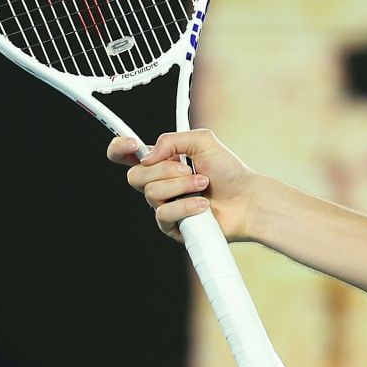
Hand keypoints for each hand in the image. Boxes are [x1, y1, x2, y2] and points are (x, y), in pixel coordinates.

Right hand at [108, 128, 260, 241]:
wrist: (247, 199)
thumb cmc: (229, 172)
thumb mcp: (203, 142)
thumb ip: (173, 139)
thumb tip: (148, 155)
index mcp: (161, 162)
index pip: (125, 156)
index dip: (119, 149)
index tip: (132, 144)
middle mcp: (158, 184)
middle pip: (135, 176)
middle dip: (165, 170)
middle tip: (189, 169)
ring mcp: (163, 206)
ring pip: (152, 194)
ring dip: (182, 186)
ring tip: (204, 184)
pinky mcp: (171, 226)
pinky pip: (164, 214)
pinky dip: (186, 206)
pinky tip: (202, 204)